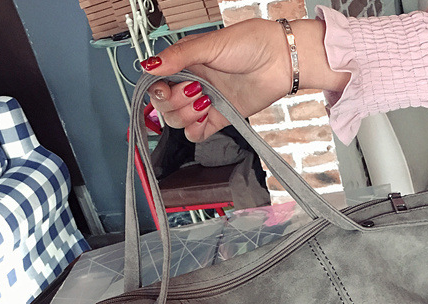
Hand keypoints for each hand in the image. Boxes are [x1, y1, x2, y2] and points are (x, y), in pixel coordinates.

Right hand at [143, 18, 347, 140]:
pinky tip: (206, 117)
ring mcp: (205, 103)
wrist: (279, 61)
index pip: (157, 84)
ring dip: (187, 115)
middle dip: (174, 102)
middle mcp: (192, 83)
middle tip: (195, 90)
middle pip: (165, 107)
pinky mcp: (219, 118)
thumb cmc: (250, 44)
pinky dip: (196, 131)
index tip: (166, 87)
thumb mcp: (209, 44)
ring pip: (178, 122)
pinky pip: (197, 135)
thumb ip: (179, 56)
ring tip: (206, 99)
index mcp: (185, 64)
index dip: (157, 90)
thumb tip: (149, 66)